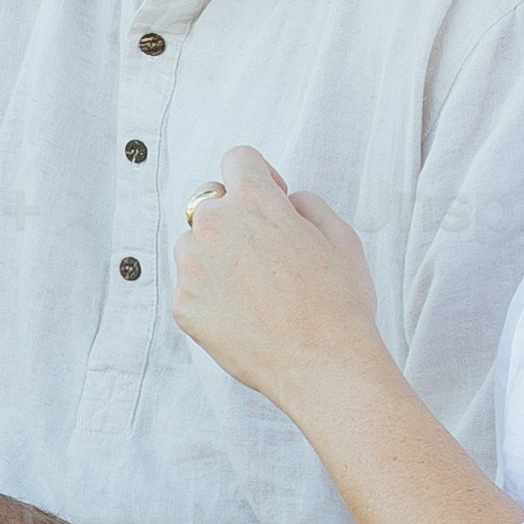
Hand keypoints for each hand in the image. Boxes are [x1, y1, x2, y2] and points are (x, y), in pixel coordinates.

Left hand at [166, 146, 382, 409]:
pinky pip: (191, 288)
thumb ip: (305, 204)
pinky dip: (211, 296)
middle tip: (266, 252)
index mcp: (254, 201)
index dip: (259, 174)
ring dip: (217, 257)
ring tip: (257, 291)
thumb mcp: (341, 234)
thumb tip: (285, 200)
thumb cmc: (340, 300)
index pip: (238, 159)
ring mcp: (192, 267)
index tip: (272, 197)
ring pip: (194, 246)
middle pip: (209, 203)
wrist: (322, 364)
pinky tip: (245, 316)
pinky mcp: (182, 305)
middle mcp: (213, 226)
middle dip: (234, 218)